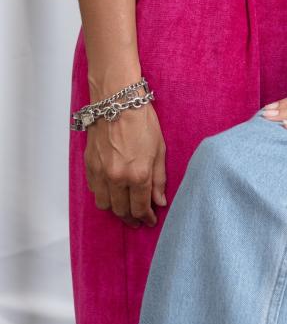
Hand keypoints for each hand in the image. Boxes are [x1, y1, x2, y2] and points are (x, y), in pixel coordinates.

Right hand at [84, 105, 166, 227]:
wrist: (117, 102)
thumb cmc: (142, 121)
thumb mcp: (159, 149)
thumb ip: (159, 179)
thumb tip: (159, 201)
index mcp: (138, 175)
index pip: (141, 207)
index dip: (146, 218)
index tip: (150, 221)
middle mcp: (117, 178)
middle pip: (122, 210)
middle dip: (131, 218)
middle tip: (138, 220)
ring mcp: (101, 173)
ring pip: (105, 204)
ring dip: (116, 209)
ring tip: (125, 209)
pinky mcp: (89, 166)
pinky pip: (94, 190)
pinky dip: (103, 196)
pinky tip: (112, 193)